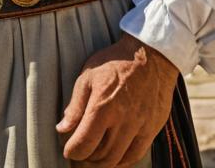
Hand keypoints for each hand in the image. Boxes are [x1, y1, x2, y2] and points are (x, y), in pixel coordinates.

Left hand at [55, 33, 178, 166]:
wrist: (149, 56)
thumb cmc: (114, 62)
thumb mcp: (88, 76)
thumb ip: (75, 105)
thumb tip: (62, 128)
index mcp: (102, 105)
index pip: (84, 142)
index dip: (73, 151)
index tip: (68, 150)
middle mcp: (122, 119)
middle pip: (101, 155)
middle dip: (86, 158)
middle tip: (80, 153)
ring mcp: (140, 125)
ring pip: (118, 158)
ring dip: (103, 162)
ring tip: (94, 156)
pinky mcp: (152, 128)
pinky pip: (136, 154)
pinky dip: (123, 161)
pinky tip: (114, 157)